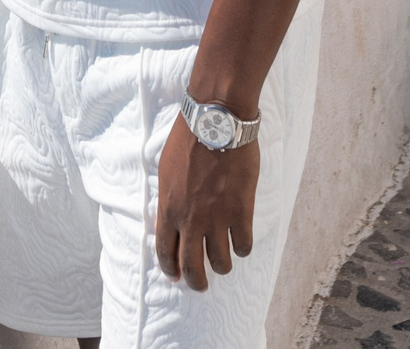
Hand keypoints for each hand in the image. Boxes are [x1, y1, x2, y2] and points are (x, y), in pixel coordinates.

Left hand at [154, 116, 258, 291]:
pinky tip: (242, 243)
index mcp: (169, 210)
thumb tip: (171, 216)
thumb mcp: (166, 170)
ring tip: (224, 264)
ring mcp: (217, 219)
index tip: (176, 277)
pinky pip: (244, 245)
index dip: (171, 269)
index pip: (166, 252)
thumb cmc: (188, 140)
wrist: (216, 123)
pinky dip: (243, 248)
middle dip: (197, 282)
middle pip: (192, 267)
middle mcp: (191, 221)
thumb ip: (169, 198)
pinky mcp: (241, 213)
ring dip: (222, 266)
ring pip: (220, 262)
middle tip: (201, 286)